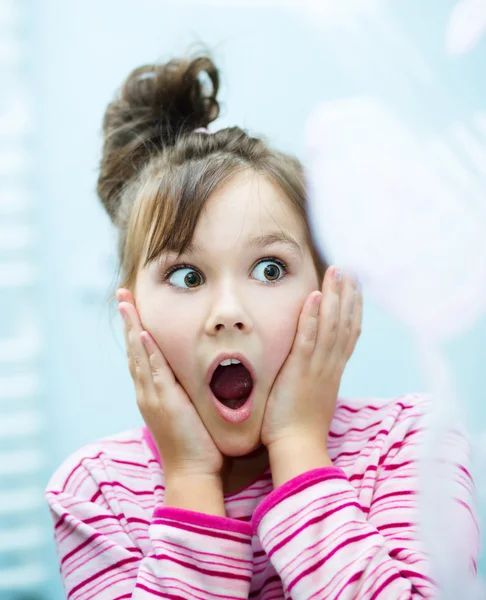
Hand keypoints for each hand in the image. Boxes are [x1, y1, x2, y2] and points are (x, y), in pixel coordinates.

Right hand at [116, 288, 224, 480]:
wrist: (193, 471)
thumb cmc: (196, 442)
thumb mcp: (188, 409)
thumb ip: (186, 389)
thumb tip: (193, 372)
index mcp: (153, 392)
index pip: (141, 354)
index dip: (135, 330)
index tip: (132, 307)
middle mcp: (147, 391)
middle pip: (133, 350)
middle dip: (128, 321)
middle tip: (122, 296)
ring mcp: (152, 396)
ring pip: (138, 356)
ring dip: (131, 328)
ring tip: (126, 303)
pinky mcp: (163, 402)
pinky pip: (152, 372)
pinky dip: (145, 352)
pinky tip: (141, 333)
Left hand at [260, 267, 362, 451]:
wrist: (297, 448)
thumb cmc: (299, 427)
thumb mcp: (313, 397)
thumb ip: (315, 378)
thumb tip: (311, 368)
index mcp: (333, 371)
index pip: (348, 334)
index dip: (352, 309)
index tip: (354, 289)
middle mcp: (331, 366)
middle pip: (345, 324)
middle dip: (347, 295)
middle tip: (349, 271)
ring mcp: (318, 367)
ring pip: (331, 326)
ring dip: (334, 297)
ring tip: (337, 272)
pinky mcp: (301, 371)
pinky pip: (309, 339)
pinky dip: (313, 317)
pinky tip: (314, 296)